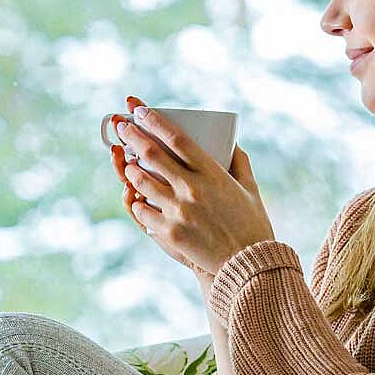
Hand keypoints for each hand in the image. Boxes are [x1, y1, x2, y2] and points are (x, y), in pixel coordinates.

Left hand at [112, 97, 274, 280]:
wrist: (249, 265)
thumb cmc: (252, 225)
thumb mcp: (250, 188)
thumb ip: (240, 162)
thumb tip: (232, 142)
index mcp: (211, 173)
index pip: (176, 138)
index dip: (154, 120)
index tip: (140, 109)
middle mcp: (191, 189)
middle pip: (151, 154)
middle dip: (131, 135)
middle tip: (121, 126)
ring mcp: (178, 211)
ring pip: (141, 181)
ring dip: (129, 168)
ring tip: (126, 162)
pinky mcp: (169, 233)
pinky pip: (142, 211)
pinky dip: (136, 201)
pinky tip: (135, 196)